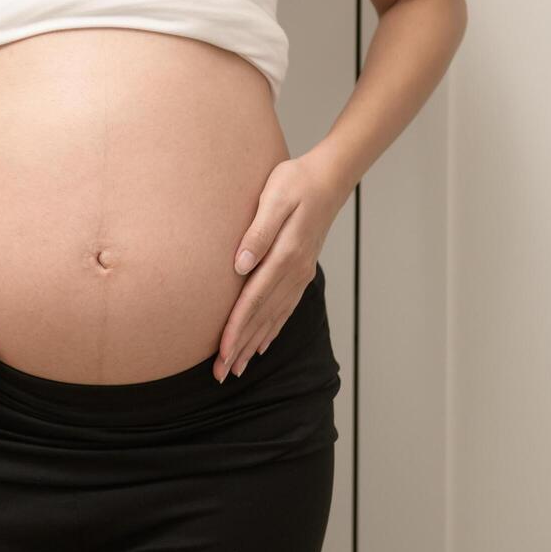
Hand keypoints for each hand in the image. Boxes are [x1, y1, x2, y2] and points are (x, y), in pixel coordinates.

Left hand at [214, 151, 350, 381]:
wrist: (330, 177)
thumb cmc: (296, 181)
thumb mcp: (274, 197)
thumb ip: (258, 231)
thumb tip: (240, 264)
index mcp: (285, 255)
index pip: (254, 300)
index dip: (236, 328)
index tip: (220, 352)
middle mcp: (295, 271)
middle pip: (263, 317)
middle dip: (240, 347)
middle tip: (220, 374)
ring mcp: (300, 274)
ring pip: (274, 317)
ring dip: (253, 344)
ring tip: (236, 368)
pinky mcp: (302, 270)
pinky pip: (286, 307)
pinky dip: (273, 329)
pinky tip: (262, 344)